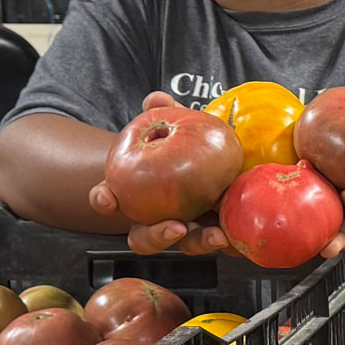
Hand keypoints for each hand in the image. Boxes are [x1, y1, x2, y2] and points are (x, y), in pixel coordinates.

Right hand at [82, 90, 228, 252]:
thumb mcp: (178, 126)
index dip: (103, 200)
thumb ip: (165, 112)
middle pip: (145, 238)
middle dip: (157, 237)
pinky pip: (223, 242)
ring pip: (187, 245)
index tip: (106, 199)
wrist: (226, 163)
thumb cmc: (188, 145)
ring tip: (216, 235)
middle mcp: (159, 219)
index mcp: (137, 194)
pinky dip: (232, 239)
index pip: (109, 200)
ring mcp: (189, 230)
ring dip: (200, 242)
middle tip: (174, 227)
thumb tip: (156, 99)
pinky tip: (241, 233)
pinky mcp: (218, 233)